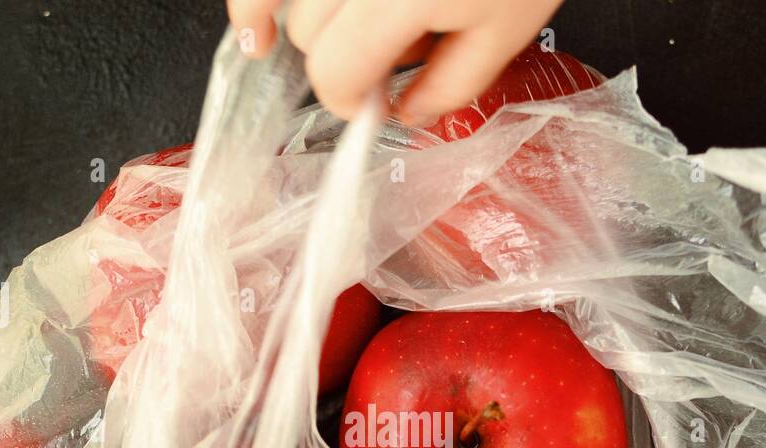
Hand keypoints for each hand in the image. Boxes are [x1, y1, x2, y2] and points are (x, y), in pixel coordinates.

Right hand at [226, 0, 565, 123]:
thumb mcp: (507, 31)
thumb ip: (452, 86)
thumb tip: (409, 114)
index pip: (334, 72)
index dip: (349, 100)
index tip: (368, 105)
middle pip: (306, 30)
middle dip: (334, 55)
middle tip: (373, 55)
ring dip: (289, 15)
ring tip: (267, 37)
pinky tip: (258, 15)